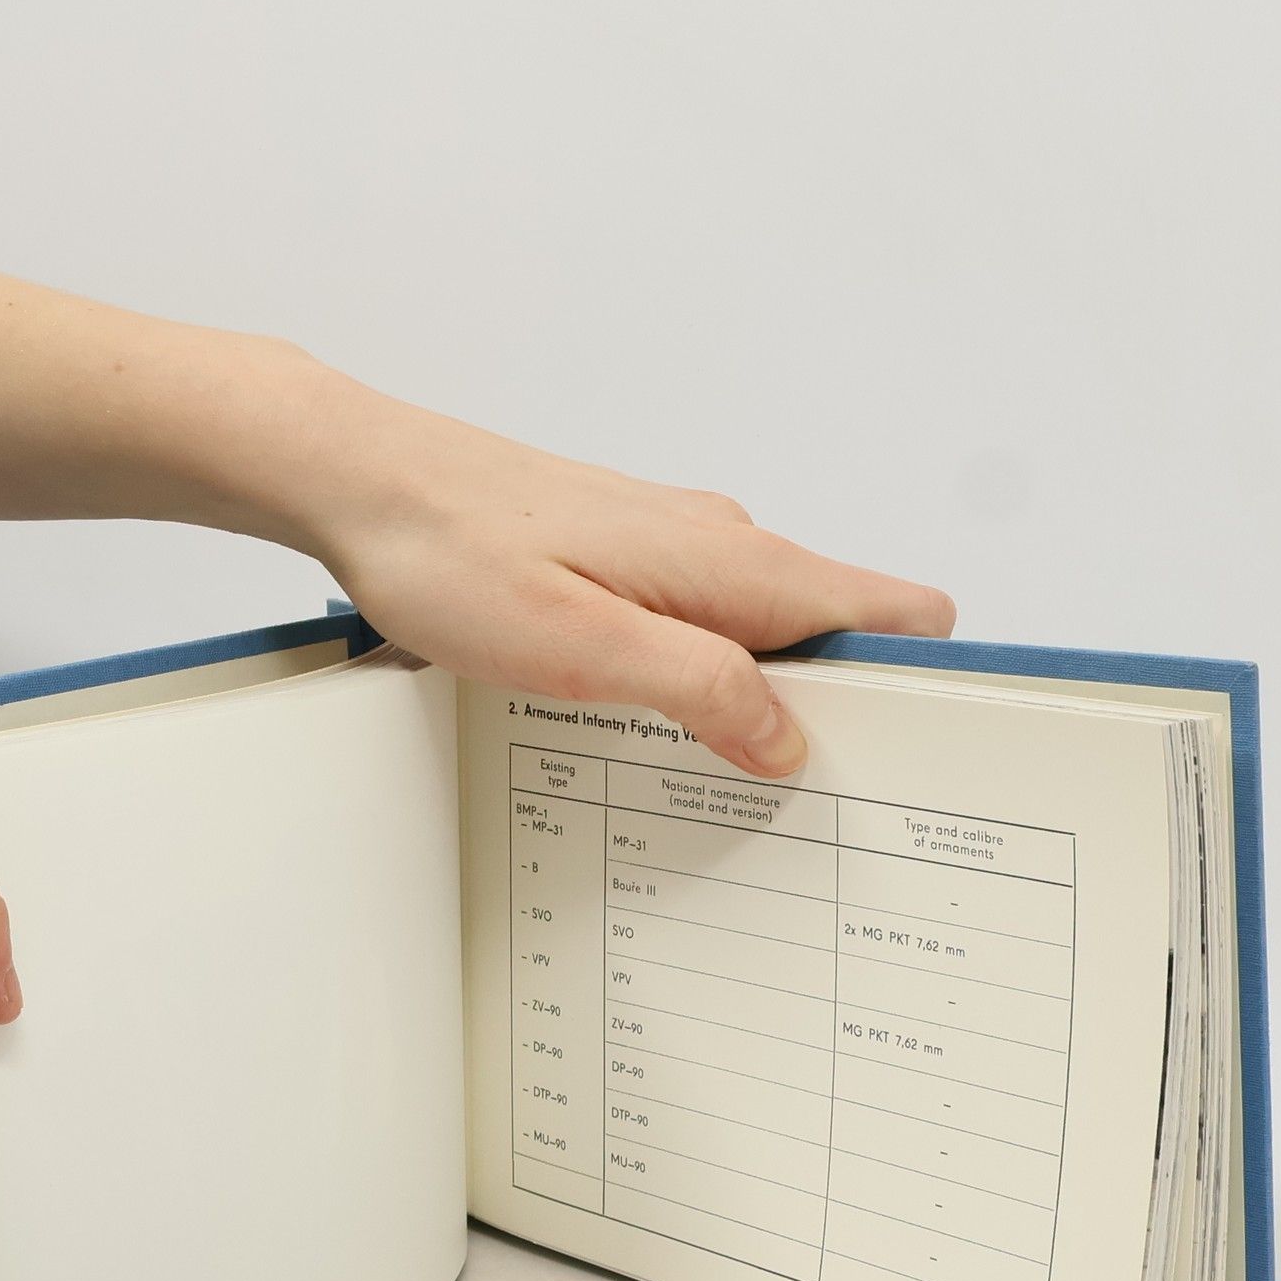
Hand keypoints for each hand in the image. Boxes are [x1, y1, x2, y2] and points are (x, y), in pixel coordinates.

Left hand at [305, 396, 955, 776]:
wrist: (364, 479)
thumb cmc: (452, 551)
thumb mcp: (583, 646)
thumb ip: (701, 688)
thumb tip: (787, 738)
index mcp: (734, 563)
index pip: (895, 611)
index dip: (917, 690)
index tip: (888, 767)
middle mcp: (721, 544)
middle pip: (836, 636)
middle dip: (827, 718)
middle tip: (774, 801)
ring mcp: (674, 546)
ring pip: (764, 634)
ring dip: (750, 703)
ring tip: (696, 775)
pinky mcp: (627, 556)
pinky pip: (701, 624)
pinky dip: (694, 676)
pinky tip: (634, 719)